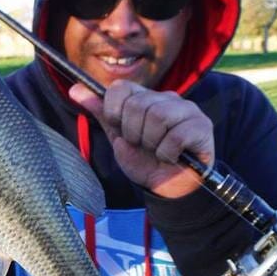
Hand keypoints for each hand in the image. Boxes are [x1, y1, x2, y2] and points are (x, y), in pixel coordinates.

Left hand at [69, 80, 213, 198]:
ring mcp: (187, 110)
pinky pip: (175, 136)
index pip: (120, 88)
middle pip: (137, 105)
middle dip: (133, 133)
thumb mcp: (118, 137)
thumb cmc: (144, 161)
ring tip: (157, 151)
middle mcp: (167, 97)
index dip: (114, 112)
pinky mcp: (202, 126)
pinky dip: (167, 153)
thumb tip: (74, 89)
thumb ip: (100, 112)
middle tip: (142, 146)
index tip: (121, 131)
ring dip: (151, 143)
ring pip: (157, 117)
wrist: (168, 188)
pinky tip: (172, 157)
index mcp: (145, 97)